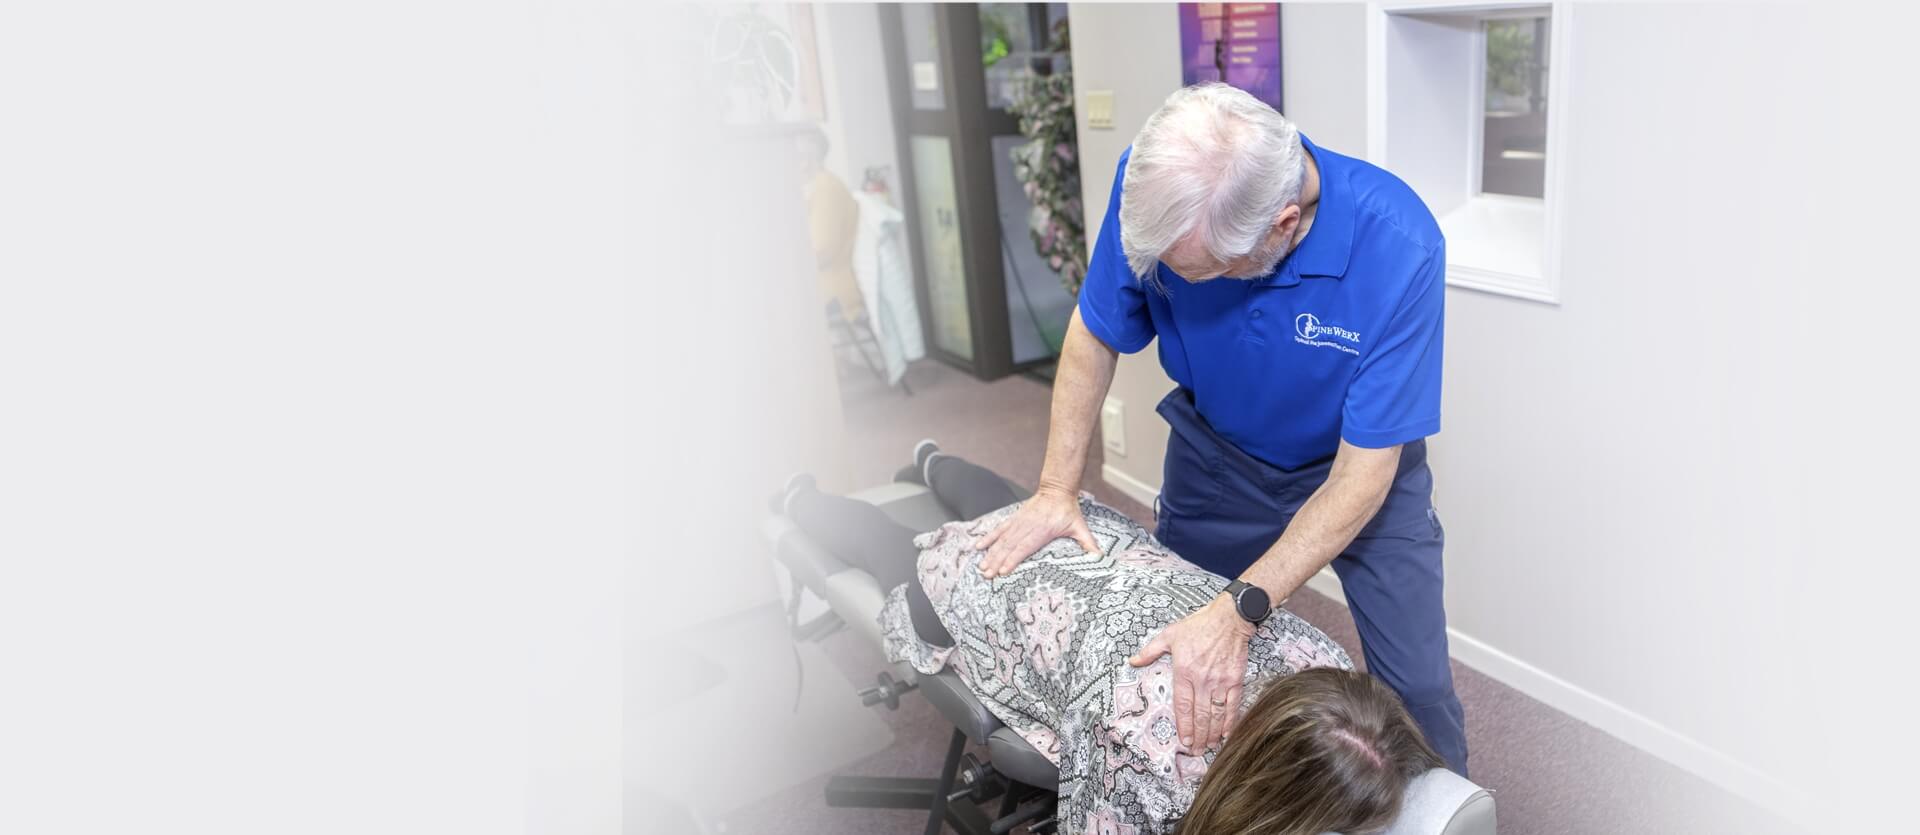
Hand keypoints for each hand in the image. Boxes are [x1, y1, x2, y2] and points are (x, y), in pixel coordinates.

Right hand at [972, 487, 1097, 578]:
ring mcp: (1019, 522)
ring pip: (1002, 540)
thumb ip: (1088, 543)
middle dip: (997, 561)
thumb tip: (1100, 558)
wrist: (1057, 489)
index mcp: (1042, 530)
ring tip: (981, 566)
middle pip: (1009, 546)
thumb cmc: (1068, 510)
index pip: (1025, 547)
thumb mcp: (1080, 526)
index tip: (1003, 571)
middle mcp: (1027, 526)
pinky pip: (999, 530)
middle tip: (986, 575)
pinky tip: (978, 546)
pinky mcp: (1014, 519)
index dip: (1013, 559)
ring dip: (991, 554)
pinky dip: (988, 538)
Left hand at [1129, 595, 1253, 752]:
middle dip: (1198, 737)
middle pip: (1199, 716)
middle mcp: (1202, 680)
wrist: (1229, 619)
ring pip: (1215, 714)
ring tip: (1209, 746)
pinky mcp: (1235, 681)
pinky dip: (1230, 721)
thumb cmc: (1199, 626)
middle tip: (1196, 751)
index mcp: (1184, 671)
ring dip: (1212, 733)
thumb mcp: (1169, 635)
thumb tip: (1133, 661)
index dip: (1183, 726)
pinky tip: (1227, 733)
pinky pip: (1233, 706)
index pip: (1182, 706)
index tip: (1183, 741)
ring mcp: (1220, 682)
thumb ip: (1150, 651)